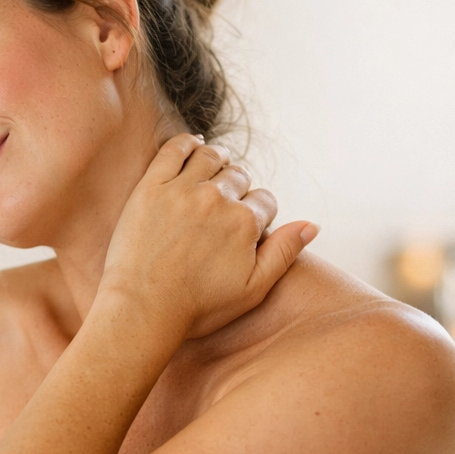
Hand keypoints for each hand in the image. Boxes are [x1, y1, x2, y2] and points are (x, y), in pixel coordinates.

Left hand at [99, 134, 317, 338]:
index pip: (265, 200)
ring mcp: (182, 190)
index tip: (246, 225)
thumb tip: (312, 225)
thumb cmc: (198, 307)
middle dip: (238, 189)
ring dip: (217, 161)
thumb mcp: (253, 289)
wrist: (141, 310)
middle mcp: (217, 199)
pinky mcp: (150, 187)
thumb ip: (284, 253)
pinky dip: (187, 143)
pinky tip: (192, 146)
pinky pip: (174, 150)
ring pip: (210, 157)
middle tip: (225, 205)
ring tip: (214, 170)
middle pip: (239, 176)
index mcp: (245, 222)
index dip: (260, 212)